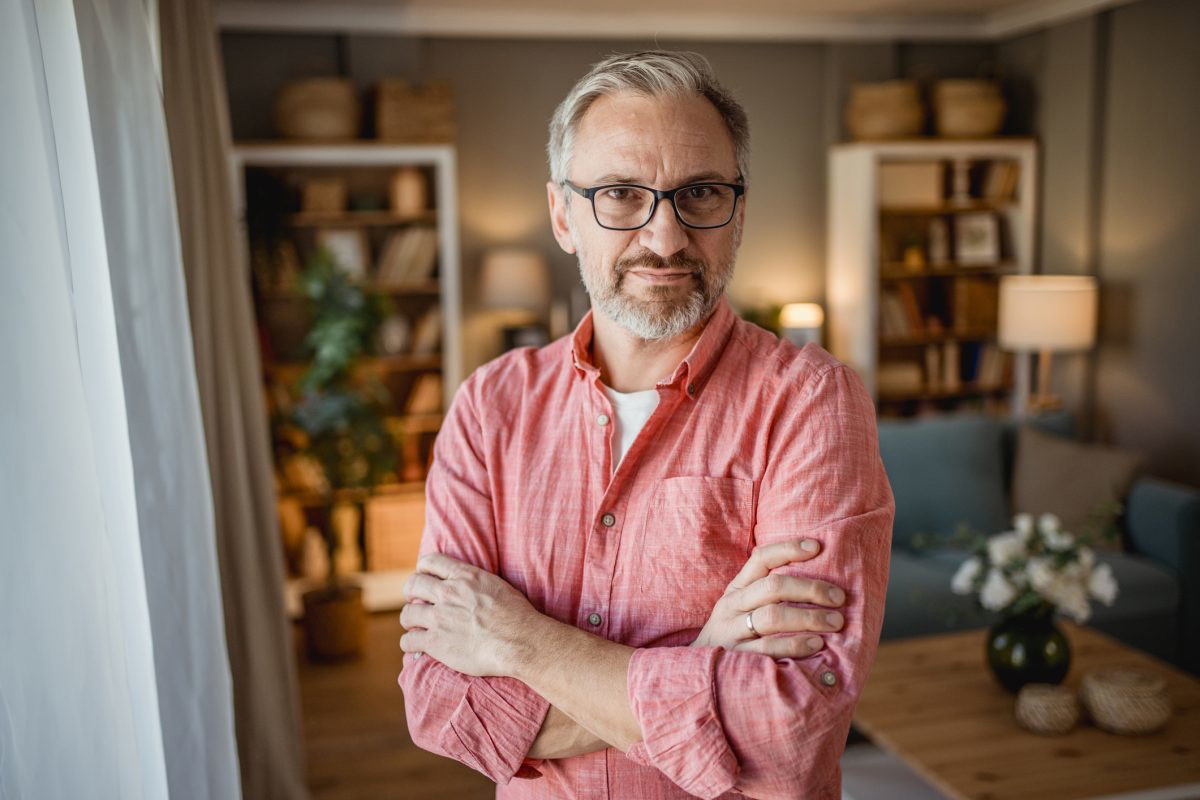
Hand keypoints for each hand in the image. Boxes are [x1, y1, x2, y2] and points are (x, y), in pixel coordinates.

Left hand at [400, 553, 539, 676]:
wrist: (518, 641)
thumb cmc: (516, 615)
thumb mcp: (495, 584)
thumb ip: (474, 581)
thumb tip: (467, 583)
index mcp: (464, 576)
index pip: (430, 561)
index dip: (423, 569)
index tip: (423, 577)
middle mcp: (448, 593)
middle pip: (413, 584)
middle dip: (411, 592)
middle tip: (415, 602)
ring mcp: (439, 618)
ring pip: (407, 614)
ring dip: (409, 619)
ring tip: (416, 626)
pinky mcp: (436, 642)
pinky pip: (408, 641)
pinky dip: (410, 644)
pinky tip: (417, 646)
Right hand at [691, 539, 846, 658]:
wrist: (697, 672)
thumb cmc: (733, 635)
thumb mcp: (741, 608)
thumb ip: (767, 594)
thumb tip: (817, 580)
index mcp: (737, 589)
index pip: (761, 559)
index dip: (788, 549)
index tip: (817, 547)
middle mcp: (732, 606)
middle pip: (773, 587)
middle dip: (810, 589)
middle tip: (839, 597)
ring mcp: (732, 632)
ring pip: (772, 616)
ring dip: (809, 617)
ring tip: (836, 622)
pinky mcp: (737, 658)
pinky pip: (768, 649)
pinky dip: (795, 645)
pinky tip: (816, 644)